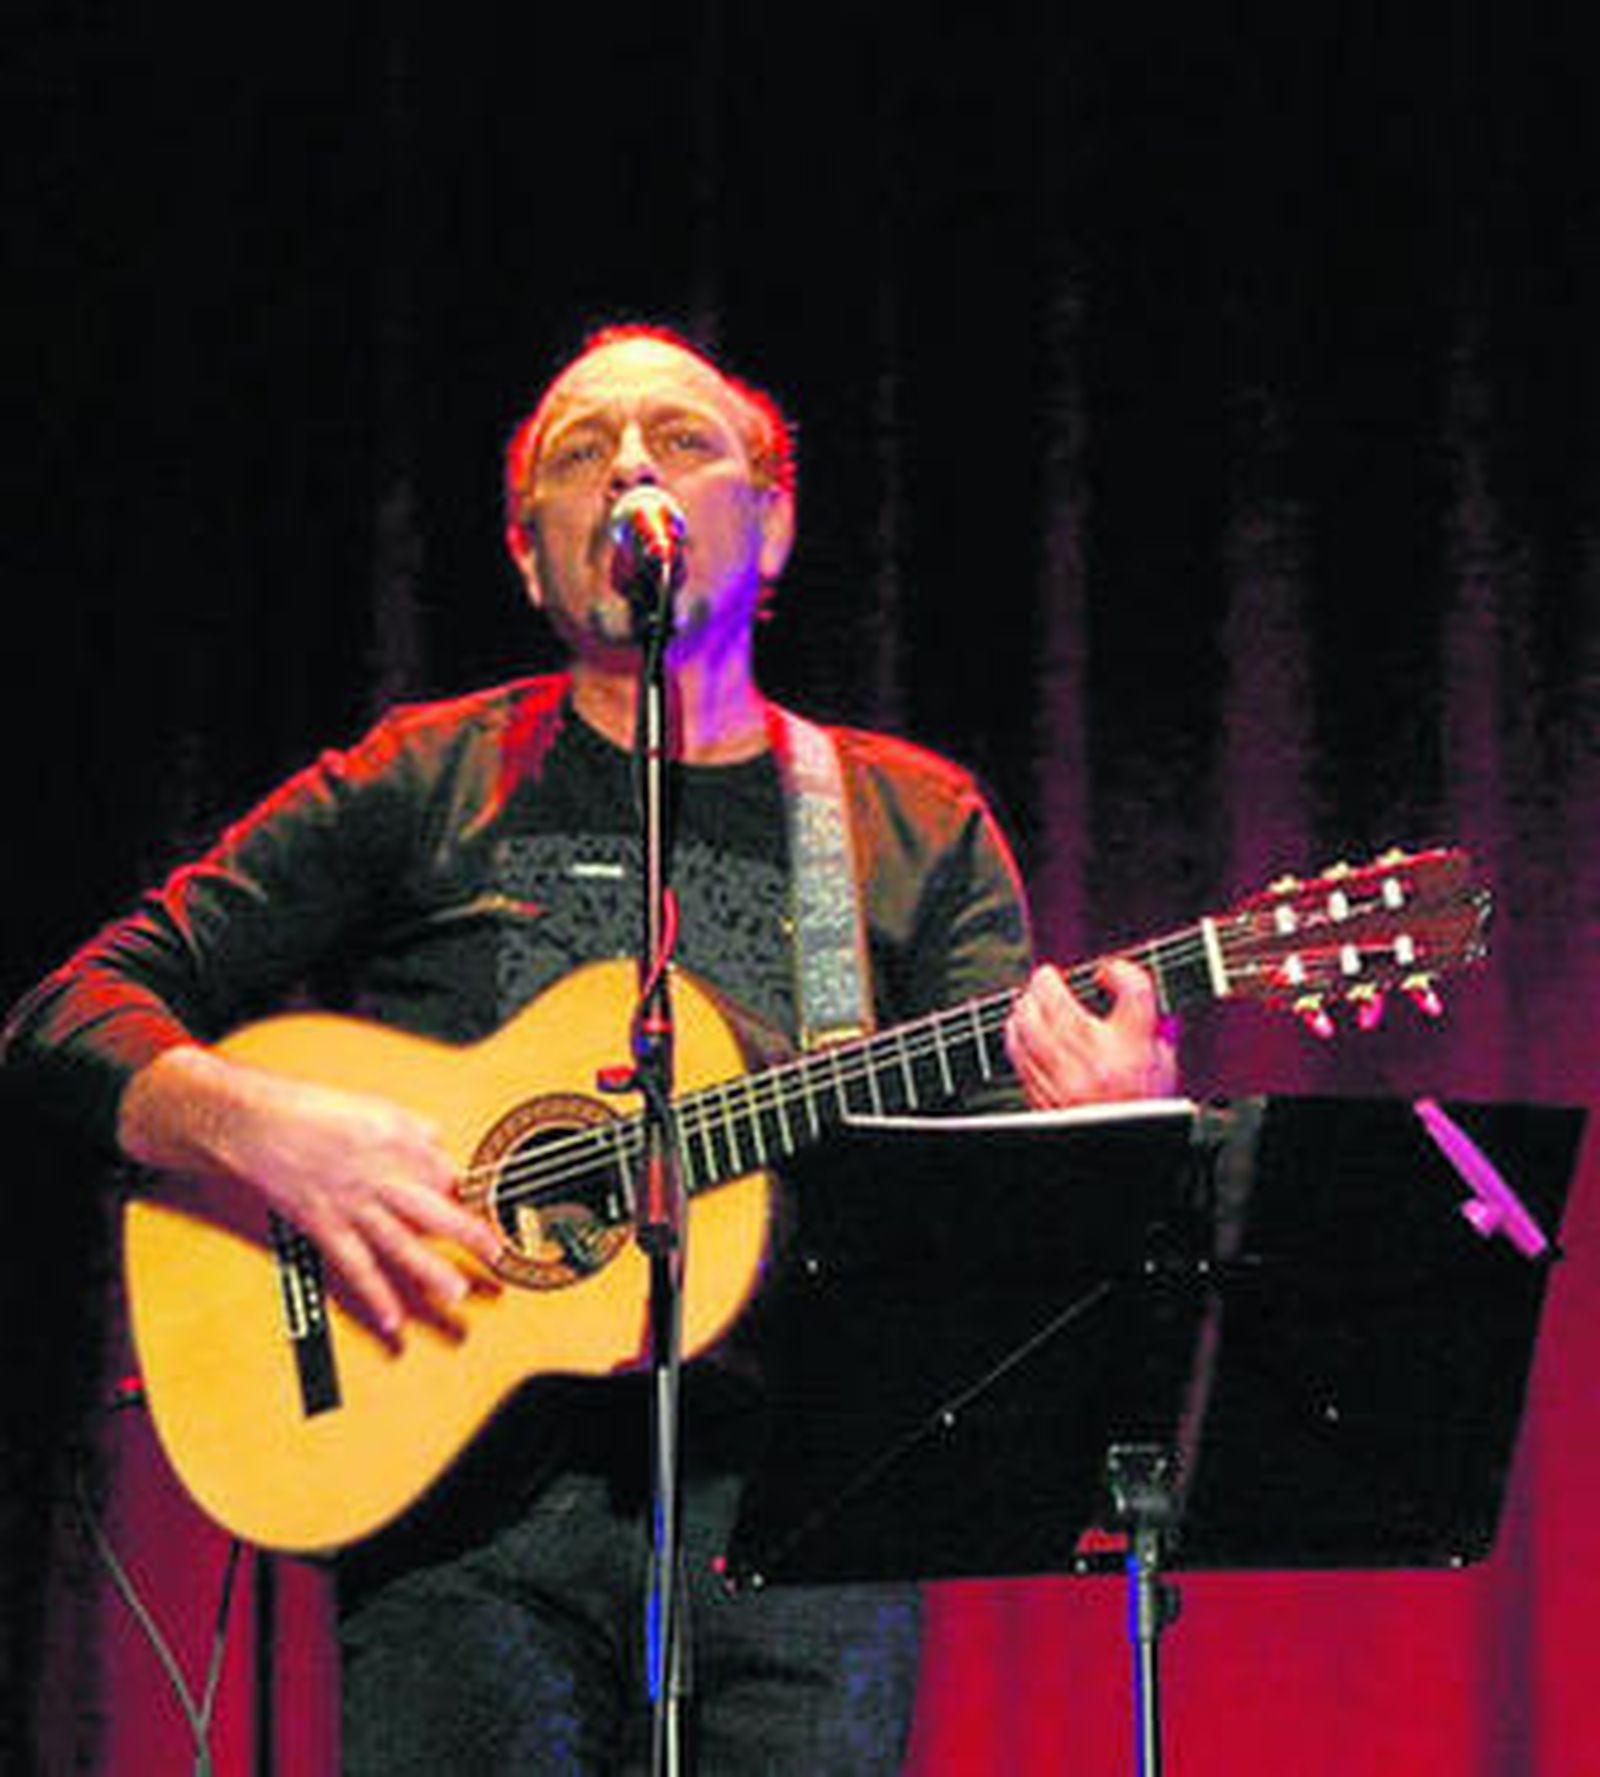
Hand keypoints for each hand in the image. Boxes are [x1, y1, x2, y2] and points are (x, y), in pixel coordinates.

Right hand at [121, 1046, 503, 1340]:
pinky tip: (393, 1320)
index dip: (469, 1195)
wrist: (256, 1123)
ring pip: (399, 1243)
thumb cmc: (314, 1110)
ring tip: (456, 1293)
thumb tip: (439, 1142)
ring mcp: (353, 1204)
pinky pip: (354, 1266)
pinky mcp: (324, 1226)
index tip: (488, 1212)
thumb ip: (413, 1128)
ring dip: (429, 1271)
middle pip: (434, 1210)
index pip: (447, 1175)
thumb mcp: (376, 1106)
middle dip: (470, 1235)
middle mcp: (381, 1175)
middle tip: (497, 1255)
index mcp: (399, 1142)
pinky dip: (374, 1296)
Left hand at [1003, 959, 1178, 1108]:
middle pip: (1056, 998)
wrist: (1124, 1153)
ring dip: (1026, 1005)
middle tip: (1048, 978)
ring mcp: (1065, 1077)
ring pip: (1026, 1021)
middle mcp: (1099, 1059)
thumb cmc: (1144, 1109)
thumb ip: (1148, 1024)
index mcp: (1137, 1049)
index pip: (1134, 990)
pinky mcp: (1042, 1093)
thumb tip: (1125, 987)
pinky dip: (1017, 1034)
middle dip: (1047, 981)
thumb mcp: (1163, 1062)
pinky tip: (1022, 1028)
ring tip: (1031, 1001)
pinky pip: (1017, 1051)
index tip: (1107, 973)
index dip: (1120, 971)